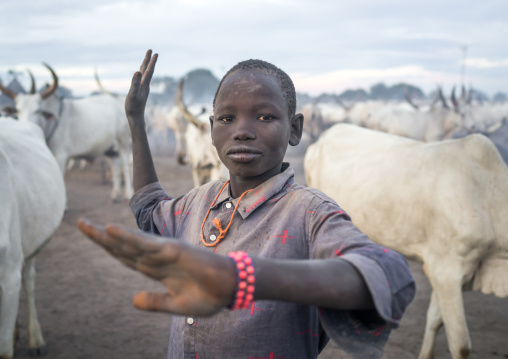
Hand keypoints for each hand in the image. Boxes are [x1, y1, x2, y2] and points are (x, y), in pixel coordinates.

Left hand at [77, 218, 235, 315]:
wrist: (229, 290)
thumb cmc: (207, 295)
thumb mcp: (175, 304)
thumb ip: (154, 301)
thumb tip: (132, 299)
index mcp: (156, 269)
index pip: (126, 256)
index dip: (108, 247)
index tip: (93, 237)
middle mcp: (156, 257)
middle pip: (122, 246)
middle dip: (100, 237)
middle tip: (80, 224)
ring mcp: (163, 251)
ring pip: (129, 242)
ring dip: (107, 234)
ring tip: (86, 225)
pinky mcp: (172, 250)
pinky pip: (145, 243)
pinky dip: (127, 236)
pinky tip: (110, 230)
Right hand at [125, 50, 157, 127]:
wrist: (136, 118)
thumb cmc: (133, 107)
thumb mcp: (132, 94)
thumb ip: (135, 83)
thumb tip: (138, 72)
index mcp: (144, 85)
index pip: (149, 70)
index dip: (151, 61)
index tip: (154, 53)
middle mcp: (145, 85)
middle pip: (148, 70)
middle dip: (149, 60)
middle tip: (152, 51)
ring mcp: (143, 88)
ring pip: (145, 74)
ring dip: (147, 66)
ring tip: (148, 59)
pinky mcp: (141, 91)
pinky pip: (142, 79)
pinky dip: (143, 73)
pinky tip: (142, 74)